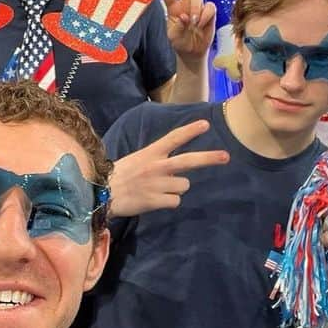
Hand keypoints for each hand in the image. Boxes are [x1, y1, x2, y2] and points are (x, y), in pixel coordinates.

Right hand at [109, 120, 228, 216]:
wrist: (101, 194)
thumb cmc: (118, 176)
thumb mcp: (136, 159)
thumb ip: (155, 160)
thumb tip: (176, 169)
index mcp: (150, 153)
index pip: (173, 138)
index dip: (190, 130)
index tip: (205, 124)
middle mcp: (156, 166)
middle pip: (189, 161)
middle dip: (209, 158)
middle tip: (226, 156)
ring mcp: (157, 184)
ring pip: (183, 186)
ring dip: (175, 189)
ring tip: (157, 190)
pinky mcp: (155, 200)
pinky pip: (175, 202)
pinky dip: (167, 203)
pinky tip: (154, 200)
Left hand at [153, 0, 216, 64]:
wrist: (192, 52)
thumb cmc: (180, 43)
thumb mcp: (173, 37)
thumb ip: (176, 27)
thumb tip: (185, 16)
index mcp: (172, 7)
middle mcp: (184, 2)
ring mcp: (197, 5)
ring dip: (195, 7)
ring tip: (193, 22)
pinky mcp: (209, 11)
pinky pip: (209, 6)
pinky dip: (205, 15)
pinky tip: (201, 24)